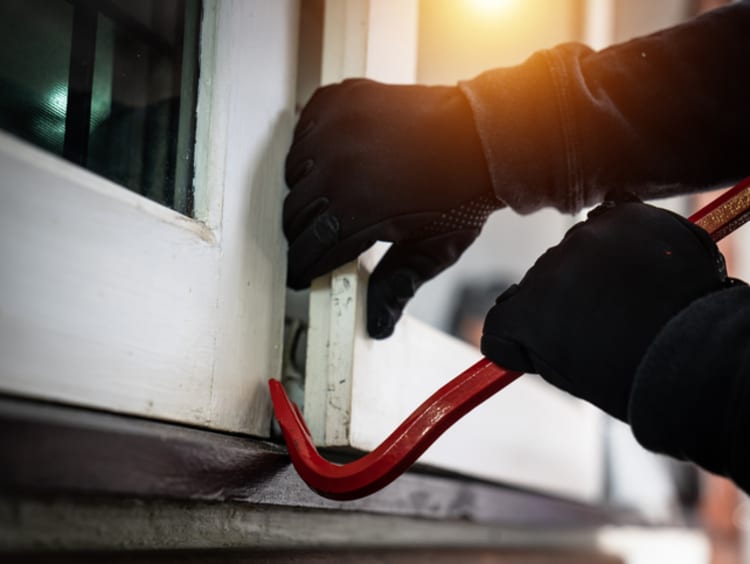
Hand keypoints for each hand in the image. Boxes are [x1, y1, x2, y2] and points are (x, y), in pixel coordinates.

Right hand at [284, 79, 500, 337]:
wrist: (484, 135)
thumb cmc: (463, 193)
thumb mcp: (433, 249)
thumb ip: (397, 286)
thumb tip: (377, 324)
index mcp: (358, 211)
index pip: (308, 250)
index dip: (302, 268)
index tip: (301, 273)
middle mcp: (339, 168)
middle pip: (294, 214)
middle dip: (303, 233)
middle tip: (321, 237)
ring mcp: (337, 130)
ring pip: (294, 172)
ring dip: (306, 189)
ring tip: (331, 197)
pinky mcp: (341, 102)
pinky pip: (304, 130)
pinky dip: (311, 145)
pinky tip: (332, 157)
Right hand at [480, 197, 730, 420]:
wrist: (697, 351)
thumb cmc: (634, 373)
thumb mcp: (571, 373)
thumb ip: (542, 345)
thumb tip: (538, 329)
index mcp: (525, 316)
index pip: (502, 318)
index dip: (519, 334)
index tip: (537, 342)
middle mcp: (545, 271)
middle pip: (544, 280)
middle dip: (566, 295)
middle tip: (606, 320)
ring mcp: (584, 238)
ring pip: (579, 248)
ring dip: (597, 265)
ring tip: (633, 295)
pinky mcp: (622, 216)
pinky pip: (614, 219)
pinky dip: (625, 237)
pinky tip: (643, 262)